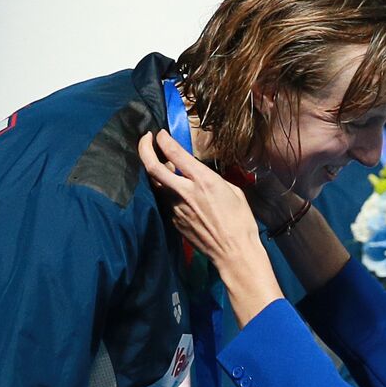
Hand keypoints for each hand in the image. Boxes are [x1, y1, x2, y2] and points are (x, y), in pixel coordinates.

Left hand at [139, 131, 260, 265]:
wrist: (234, 252)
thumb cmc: (241, 222)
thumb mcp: (233, 191)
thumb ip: (212, 179)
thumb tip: (200, 175)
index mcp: (203, 181)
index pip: (174, 153)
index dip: (163, 139)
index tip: (161, 133)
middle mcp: (185, 192)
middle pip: (152, 167)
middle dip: (144, 149)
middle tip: (145, 139)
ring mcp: (176, 208)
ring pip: (156, 184)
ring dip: (155, 171)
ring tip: (162, 164)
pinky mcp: (174, 220)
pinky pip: (165, 200)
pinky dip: (166, 190)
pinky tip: (174, 189)